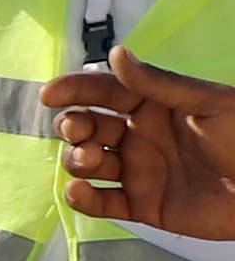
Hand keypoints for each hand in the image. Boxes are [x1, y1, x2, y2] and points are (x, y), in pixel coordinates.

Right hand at [45, 50, 234, 236]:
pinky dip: (83, 199)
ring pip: (88, 164)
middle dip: (73, 127)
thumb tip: (117, 55)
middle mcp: (140, 137)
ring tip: (90, 160)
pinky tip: (79, 191)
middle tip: (79, 131)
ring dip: (77, 160)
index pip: (104, 92)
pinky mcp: (144, 206)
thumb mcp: (210, 103)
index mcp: (154, 107)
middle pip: (88, 127)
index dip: (74, 90)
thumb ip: (160, 83)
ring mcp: (140, 171)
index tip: (50, 94)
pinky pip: (103, 203)